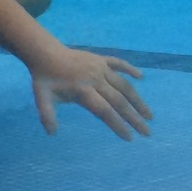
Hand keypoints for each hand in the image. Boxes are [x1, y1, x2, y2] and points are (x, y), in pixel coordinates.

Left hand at [30, 48, 151, 139]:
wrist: (45, 52)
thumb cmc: (44, 79)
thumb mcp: (42, 98)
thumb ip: (47, 115)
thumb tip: (52, 133)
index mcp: (82, 90)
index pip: (104, 111)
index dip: (117, 125)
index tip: (129, 137)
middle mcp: (95, 79)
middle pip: (119, 101)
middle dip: (134, 118)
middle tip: (147, 132)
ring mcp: (100, 67)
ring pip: (124, 84)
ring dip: (138, 100)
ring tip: (149, 115)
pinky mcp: (101, 59)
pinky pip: (119, 63)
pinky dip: (130, 69)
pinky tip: (142, 77)